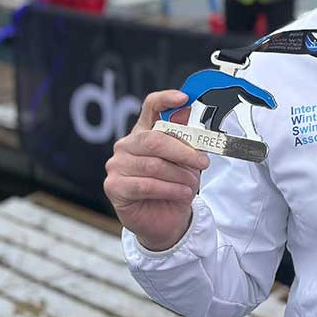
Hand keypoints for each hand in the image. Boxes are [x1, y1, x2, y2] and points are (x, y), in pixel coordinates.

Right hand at [104, 90, 209, 250]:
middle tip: (202, 161)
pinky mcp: (114, 186)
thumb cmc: (175, 185)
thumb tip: (188, 112)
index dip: (166, 99)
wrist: (166, 218)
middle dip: (183, 151)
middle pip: (154, 139)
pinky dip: (169, 189)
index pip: (151, 107)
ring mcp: (117, 165)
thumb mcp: (187, 160)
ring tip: (190, 184)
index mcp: (144, 132)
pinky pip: (146, 185)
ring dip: (178, 175)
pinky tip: (181, 192)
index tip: (184, 97)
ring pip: (153, 165)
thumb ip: (187, 138)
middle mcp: (127, 145)